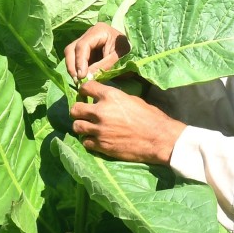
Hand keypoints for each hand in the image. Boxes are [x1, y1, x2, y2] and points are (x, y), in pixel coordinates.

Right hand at [64, 23, 130, 81]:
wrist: (133, 50)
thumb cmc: (129, 52)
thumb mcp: (119, 58)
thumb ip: (103, 66)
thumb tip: (86, 77)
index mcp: (99, 31)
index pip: (82, 45)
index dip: (80, 61)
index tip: (81, 76)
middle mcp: (89, 34)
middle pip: (71, 49)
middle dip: (72, 65)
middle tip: (78, 80)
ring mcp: (85, 41)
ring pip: (70, 54)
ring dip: (73, 68)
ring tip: (79, 81)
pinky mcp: (85, 50)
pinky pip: (76, 59)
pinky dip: (77, 69)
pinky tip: (82, 78)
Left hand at [70, 80, 185, 164]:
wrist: (158, 138)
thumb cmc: (151, 117)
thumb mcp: (133, 100)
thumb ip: (115, 98)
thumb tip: (105, 99)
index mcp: (110, 96)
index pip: (86, 87)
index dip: (84, 91)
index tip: (86, 96)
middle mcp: (101, 111)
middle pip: (75, 109)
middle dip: (78, 111)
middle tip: (84, 114)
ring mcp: (99, 130)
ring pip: (76, 126)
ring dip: (81, 126)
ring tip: (88, 128)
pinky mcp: (101, 145)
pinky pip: (85, 142)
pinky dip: (89, 140)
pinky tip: (96, 140)